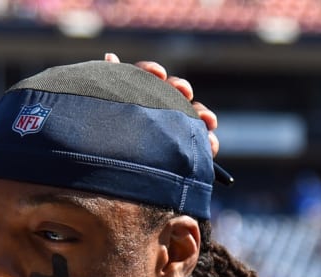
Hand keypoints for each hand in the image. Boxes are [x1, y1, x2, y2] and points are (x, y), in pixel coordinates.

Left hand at [104, 52, 219, 156]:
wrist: (120, 177)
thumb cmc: (114, 136)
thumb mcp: (110, 109)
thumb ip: (114, 82)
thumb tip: (110, 56)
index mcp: (139, 95)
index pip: (146, 76)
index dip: (151, 72)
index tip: (157, 75)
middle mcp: (159, 108)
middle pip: (174, 92)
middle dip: (180, 90)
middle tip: (183, 93)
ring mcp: (176, 128)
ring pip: (194, 115)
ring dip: (202, 115)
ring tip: (207, 120)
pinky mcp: (189, 149)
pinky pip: (204, 142)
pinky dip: (210, 142)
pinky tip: (211, 143)